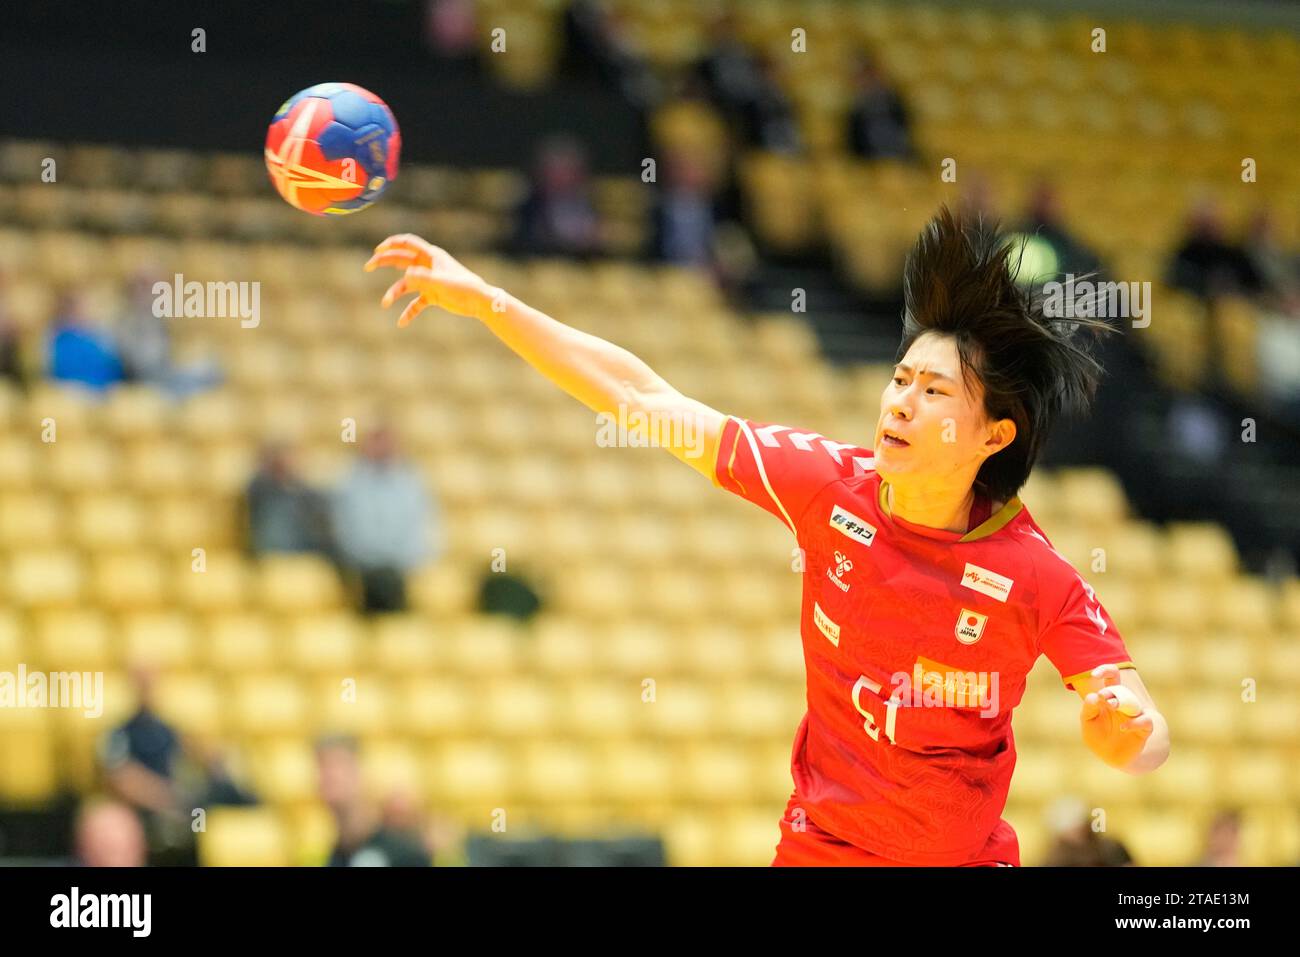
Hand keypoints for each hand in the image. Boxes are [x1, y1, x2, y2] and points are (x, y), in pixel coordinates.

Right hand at [364, 234, 498, 326]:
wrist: (480, 302)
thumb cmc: (463, 287)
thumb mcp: (441, 282)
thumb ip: (423, 278)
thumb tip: (405, 276)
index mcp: (431, 256)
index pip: (408, 243)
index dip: (392, 243)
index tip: (377, 249)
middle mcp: (428, 266)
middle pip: (401, 260)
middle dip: (384, 262)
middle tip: (368, 266)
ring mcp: (430, 281)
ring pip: (406, 284)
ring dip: (395, 292)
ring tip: (385, 303)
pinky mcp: (433, 296)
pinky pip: (416, 303)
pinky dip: (409, 311)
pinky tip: (401, 322)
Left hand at [1080, 664, 1154, 768]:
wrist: (1110, 756)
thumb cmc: (1098, 735)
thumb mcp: (1088, 721)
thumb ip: (1089, 708)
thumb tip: (1094, 696)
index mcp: (1109, 697)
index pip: (1111, 677)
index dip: (1106, 670)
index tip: (1095, 674)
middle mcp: (1123, 703)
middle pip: (1121, 689)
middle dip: (1111, 691)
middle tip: (1103, 697)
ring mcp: (1134, 715)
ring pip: (1133, 703)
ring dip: (1122, 702)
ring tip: (1111, 705)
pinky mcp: (1143, 729)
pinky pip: (1145, 721)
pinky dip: (1134, 722)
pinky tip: (1123, 727)